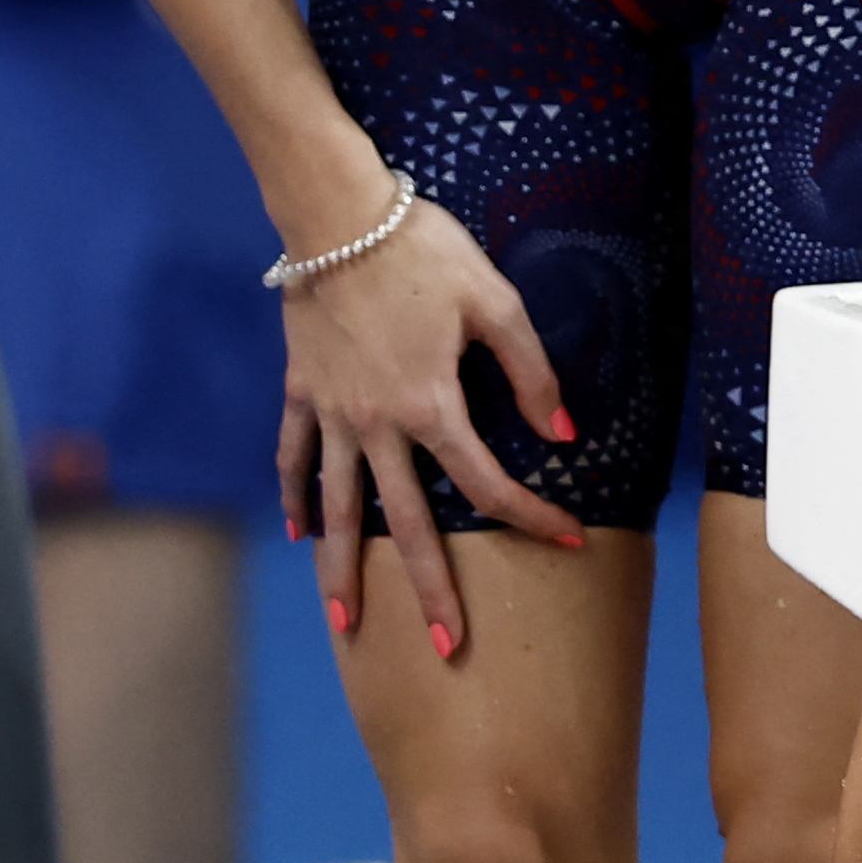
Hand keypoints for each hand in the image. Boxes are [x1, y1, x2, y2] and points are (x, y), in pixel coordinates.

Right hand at [273, 188, 582, 665]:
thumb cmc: (422, 249)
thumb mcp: (493, 300)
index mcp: (430, 406)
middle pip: (404, 523)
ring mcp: (332, 413)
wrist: (336, 214)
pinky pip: (293, 456)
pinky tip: (296, 534)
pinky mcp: (302, 391)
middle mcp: (376, 425)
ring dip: (342, 568)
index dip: (532, 517)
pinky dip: (294, 497)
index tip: (568, 542)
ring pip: (335, 506)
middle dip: (428, 589)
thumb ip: (530, 371)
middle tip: (448, 648)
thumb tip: (565, 432)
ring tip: (345, 621)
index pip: (486, 483)